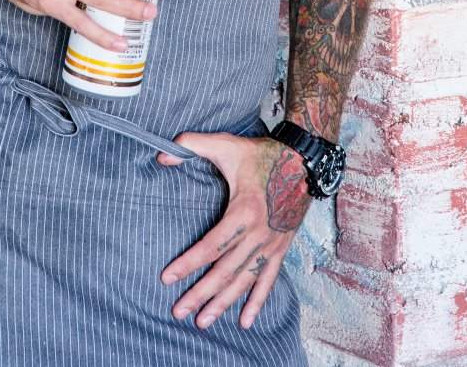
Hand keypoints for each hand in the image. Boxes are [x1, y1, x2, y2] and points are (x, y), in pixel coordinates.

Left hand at [156, 133, 309, 329]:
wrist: (303, 161)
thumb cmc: (261, 155)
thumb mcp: (226, 145)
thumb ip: (192, 146)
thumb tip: (162, 156)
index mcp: (243, 212)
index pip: (211, 246)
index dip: (188, 263)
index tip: (167, 278)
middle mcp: (258, 234)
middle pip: (225, 271)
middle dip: (200, 293)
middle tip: (178, 311)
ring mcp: (271, 244)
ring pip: (243, 281)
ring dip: (223, 303)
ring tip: (202, 321)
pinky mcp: (281, 248)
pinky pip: (268, 280)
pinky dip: (257, 302)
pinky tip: (245, 321)